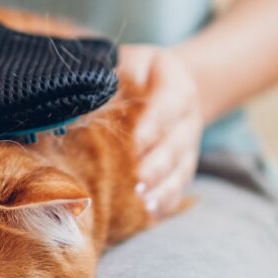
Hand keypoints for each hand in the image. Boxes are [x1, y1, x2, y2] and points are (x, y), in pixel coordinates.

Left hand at [118, 44, 203, 220]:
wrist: (168, 86)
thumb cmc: (138, 73)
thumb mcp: (131, 61)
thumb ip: (118, 74)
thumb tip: (89, 97)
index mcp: (177, 87)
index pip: (167, 107)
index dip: (152, 126)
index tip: (135, 143)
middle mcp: (187, 121)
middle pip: (175, 146)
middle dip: (157, 165)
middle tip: (138, 180)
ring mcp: (187, 150)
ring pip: (179, 173)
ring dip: (161, 190)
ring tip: (141, 202)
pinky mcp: (181, 171)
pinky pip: (178, 191)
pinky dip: (165, 205)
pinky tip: (149, 216)